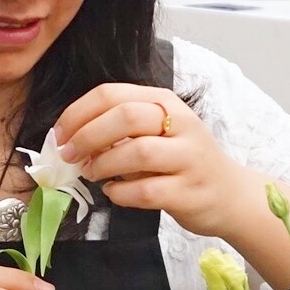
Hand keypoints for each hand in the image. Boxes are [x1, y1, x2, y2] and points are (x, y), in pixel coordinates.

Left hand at [54, 83, 248, 237]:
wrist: (229, 194)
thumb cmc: (181, 162)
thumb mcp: (155, 132)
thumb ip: (118, 130)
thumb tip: (70, 139)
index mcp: (164, 102)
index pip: (111, 94)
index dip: (77, 114)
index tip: (60, 136)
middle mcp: (180, 124)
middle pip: (125, 117)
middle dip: (88, 136)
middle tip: (70, 156)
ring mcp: (189, 158)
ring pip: (137, 152)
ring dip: (104, 165)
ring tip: (92, 174)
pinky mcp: (190, 192)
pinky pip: (146, 191)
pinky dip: (120, 194)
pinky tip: (114, 193)